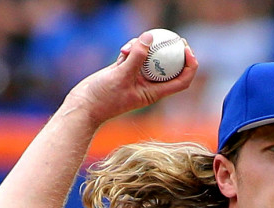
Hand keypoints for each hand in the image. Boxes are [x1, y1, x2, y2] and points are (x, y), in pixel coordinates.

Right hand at [63, 32, 197, 126]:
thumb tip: (150, 37)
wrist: (84, 105)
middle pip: (169, 66)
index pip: (181, 81)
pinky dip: (131, 48)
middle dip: (173, 51)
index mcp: (154, 92)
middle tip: (174, 37)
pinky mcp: (125, 70)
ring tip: (130, 46)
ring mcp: (137, 77)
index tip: (187, 50)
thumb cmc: (103, 98)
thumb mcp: (121, 76)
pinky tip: (122, 49)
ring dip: (144, 47)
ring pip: (150, 57)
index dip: (189, 66)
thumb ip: (136, 56)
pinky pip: (135, 54)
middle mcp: (148, 85)